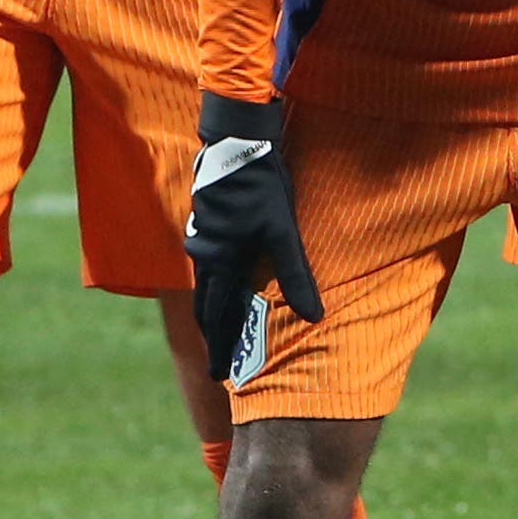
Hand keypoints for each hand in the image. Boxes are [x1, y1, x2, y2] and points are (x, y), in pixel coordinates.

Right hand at [183, 94, 322, 381]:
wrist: (236, 143)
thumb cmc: (262, 189)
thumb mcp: (283, 233)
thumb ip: (296, 276)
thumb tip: (315, 318)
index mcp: (220, 264)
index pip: (218, 318)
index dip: (220, 347)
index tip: (218, 375)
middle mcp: (204, 256)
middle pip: (206, 306)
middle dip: (214, 335)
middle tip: (218, 364)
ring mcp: (202, 238)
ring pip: (205, 283)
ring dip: (213, 308)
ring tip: (221, 327)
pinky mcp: (207, 221)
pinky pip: (208, 262)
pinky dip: (215, 282)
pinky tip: (224, 280)